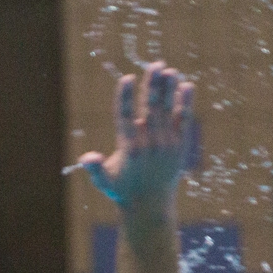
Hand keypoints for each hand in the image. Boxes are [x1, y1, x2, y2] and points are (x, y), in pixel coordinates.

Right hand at [78, 62, 197, 213]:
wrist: (151, 207)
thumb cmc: (124, 190)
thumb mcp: (105, 181)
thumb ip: (95, 169)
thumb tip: (86, 158)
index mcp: (129, 147)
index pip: (126, 116)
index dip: (126, 96)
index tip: (127, 78)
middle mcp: (149, 143)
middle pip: (151, 107)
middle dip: (153, 85)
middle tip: (155, 64)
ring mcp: (167, 143)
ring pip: (168, 110)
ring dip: (170, 89)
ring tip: (170, 69)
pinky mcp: (180, 146)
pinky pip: (183, 121)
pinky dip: (185, 103)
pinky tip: (186, 85)